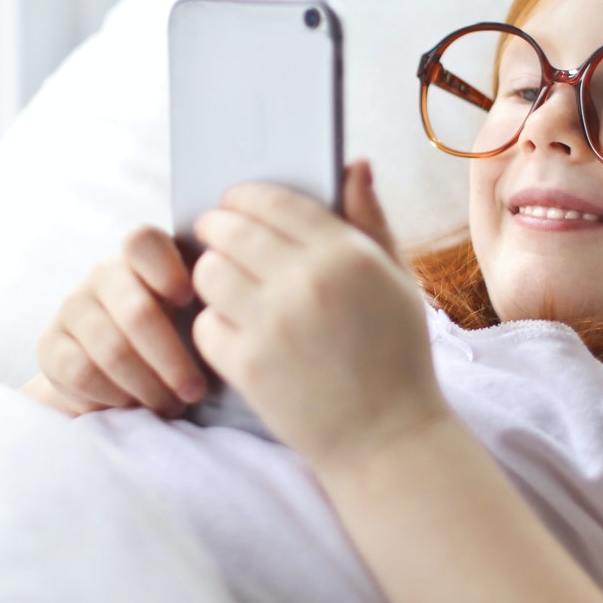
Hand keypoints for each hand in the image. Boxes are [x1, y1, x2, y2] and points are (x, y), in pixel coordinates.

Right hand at [36, 225, 207, 417]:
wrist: (119, 376)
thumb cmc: (175, 337)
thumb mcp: (194, 313)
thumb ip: (210, 296)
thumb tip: (232, 297)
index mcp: (142, 257)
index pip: (144, 243)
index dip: (166, 268)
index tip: (191, 300)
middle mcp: (103, 275)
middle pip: (135, 310)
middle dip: (172, 359)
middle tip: (195, 391)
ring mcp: (73, 308)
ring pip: (112, 349)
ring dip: (148, 386)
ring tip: (172, 406)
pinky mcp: (50, 345)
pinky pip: (83, 372)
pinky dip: (115, 395)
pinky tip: (134, 405)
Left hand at [190, 160, 450, 471]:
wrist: (388, 440)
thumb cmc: (395, 355)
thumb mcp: (397, 281)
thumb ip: (369, 219)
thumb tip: (352, 162)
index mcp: (347, 255)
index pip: (274, 201)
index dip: (245, 196)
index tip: (235, 201)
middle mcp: (306, 283)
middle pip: (230, 230)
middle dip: (216, 227)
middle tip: (216, 236)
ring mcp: (273, 326)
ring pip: (208, 273)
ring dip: (211, 273)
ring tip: (225, 283)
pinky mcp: (248, 366)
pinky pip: (205, 324)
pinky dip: (213, 324)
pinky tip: (233, 328)